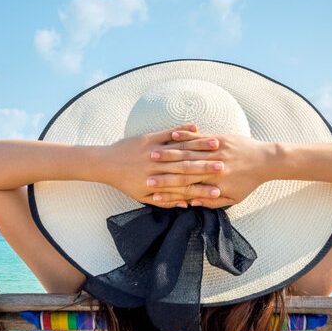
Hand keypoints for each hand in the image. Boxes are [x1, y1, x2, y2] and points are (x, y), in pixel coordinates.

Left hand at [102, 125, 222, 207]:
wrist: (106, 164)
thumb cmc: (126, 182)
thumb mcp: (144, 197)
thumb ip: (165, 201)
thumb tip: (186, 204)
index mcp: (157, 183)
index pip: (185, 187)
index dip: (203, 189)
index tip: (220, 189)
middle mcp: (157, 167)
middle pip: (187, 167)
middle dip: (207, 167)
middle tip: (226, 166)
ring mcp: (153, 150)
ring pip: (180, 148)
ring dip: (199, 146)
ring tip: (218, 144)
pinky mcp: (149, 138)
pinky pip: (168, 133)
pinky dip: (182, 130)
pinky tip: (196, 127)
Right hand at [148, 130, 277, 208]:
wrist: (266, 161)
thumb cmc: (248, 182)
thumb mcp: (232, 198)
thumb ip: (212, 201)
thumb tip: (191, 203)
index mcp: (214, 182)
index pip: (184, 185)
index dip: (166, 187)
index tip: (148, 188)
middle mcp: (213, 166)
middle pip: (182, 167)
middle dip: (161, 169)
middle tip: (143, 171)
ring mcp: (216, 151)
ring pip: (188, 151)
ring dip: (168, 152)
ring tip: (151, 152)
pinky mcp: (219, 139)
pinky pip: (199, 137)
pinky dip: (184, 135)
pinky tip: (171, 135)